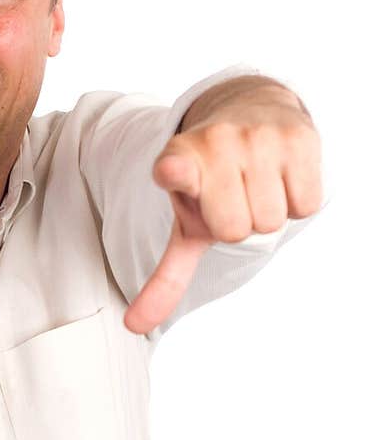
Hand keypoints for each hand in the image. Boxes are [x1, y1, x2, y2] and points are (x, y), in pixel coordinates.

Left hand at [123, 84, 322, 335]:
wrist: (249, 112)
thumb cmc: (213, 182)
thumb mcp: (185, 223)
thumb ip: (163, 275)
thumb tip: (134, 326)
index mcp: (177, 161)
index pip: (176, 170)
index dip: (174, 173)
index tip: (170, 172)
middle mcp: (215, 143)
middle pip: (237, 230)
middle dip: (237, 225)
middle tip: (232, 200)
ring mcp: (256, 137)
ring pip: (271, 221)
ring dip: (268, 213)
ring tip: (255, 187)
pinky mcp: (296, 137)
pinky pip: (304, 205)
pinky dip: (296, 202)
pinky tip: (281, 178)